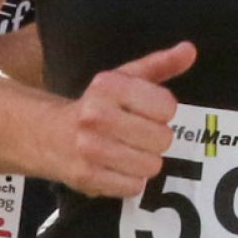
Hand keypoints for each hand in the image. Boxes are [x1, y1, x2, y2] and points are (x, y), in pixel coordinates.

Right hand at [44, 43, 198, 198]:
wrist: (48, 135)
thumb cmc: (95, 105)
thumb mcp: (123, 79)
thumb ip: (159, 65)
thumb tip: (189, 50)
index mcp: (108, 86)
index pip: (167, 106)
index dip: (162, 112)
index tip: (146, 112)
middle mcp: (96, 115)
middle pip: (162, 139)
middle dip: (155, 139)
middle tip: (136, 136)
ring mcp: (90, 148)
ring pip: (151, 165)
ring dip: (145, 162)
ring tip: (127, 153)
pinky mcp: (87, 176)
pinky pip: (134, 186)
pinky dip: (130, 181)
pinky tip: (116, 168)